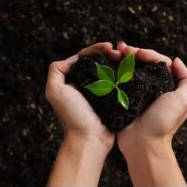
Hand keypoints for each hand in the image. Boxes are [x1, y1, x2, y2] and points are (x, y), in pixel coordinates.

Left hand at [45, 43, 122, 186]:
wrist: (90, 139)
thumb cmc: (72, 116)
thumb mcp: (55, 90)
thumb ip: (57, 70)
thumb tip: (73, 58)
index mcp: (73, 79)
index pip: (85, 57)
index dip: (96, 49)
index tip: (109, 47)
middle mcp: (87, 84)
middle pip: (99, 62)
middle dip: (109, 53)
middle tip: (120, 51)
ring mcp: (101, 92)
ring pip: (110, 71)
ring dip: (119, 62)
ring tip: (127, 57)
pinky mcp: (114, 100)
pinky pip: (119, 83)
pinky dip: (125, 75)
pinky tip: (131, 70)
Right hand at [115, 42, 186, 162]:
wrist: (143, 143)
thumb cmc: (163, 123)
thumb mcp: (183, 101)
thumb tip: (177, 60)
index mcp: (167, 86)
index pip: (159, 62)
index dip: (149, 53)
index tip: (138, 53)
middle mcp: (152, 88)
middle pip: (143, 63)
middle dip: (133, 53)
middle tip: (122, 49)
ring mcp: (136, 93)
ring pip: (130, 69)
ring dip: (122, 59)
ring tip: (114, 53)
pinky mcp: (122, 99)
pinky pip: (118, 80)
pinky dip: (114, 71)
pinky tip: (108, 64)